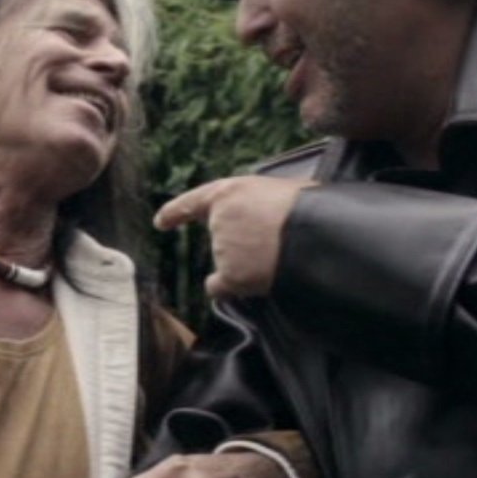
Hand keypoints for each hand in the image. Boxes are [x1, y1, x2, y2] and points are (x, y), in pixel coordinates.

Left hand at [154, 176, 311, 298]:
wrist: (316, 235)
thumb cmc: (308, 207)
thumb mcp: (285, 188)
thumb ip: (265, 201)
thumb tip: (273, 211)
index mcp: (230, 192)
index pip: (194, 202)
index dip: (175, 212)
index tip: (160, 222)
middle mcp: (219, 219)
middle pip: (222, 237)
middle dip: (240, 242)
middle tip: (274, 242)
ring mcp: (223, 248)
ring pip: (227, 261)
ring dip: (244, 263)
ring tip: (277, 257)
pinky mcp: (231, 274)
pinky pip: (220, 287)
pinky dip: (227, 289)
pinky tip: (246, 286)